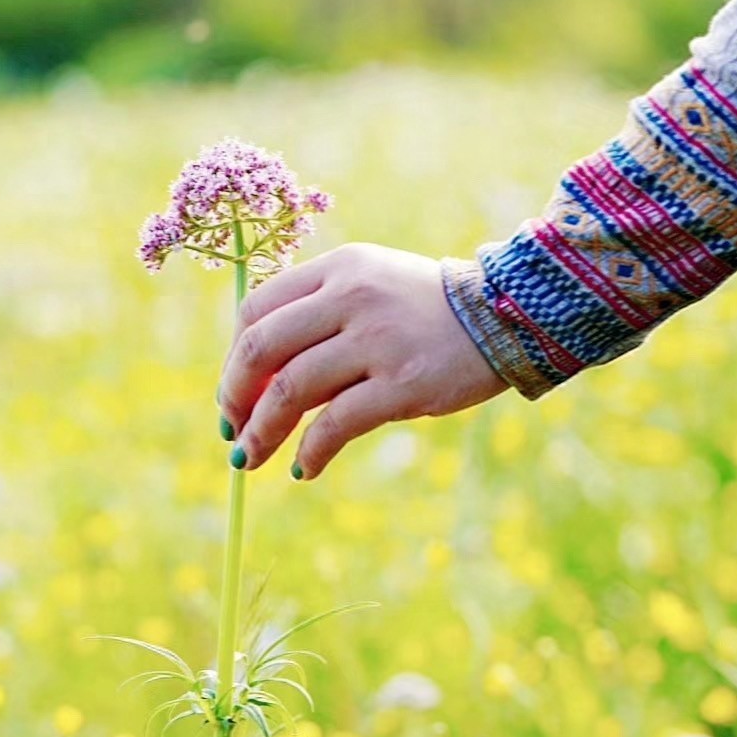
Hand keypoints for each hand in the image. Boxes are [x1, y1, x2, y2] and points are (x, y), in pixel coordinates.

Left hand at [216, 242, 509, 479]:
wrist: (506, 315)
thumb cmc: (429, 310)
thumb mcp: (372, 288)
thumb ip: (320, 317)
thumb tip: (259, 383)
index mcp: (339, 268)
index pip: (256, 309)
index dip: (233, 356)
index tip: (234, 391)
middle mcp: (351, 297)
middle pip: (261, 349)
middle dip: (234, 396)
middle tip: (231, 430)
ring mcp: (377, 340)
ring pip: (289, 390)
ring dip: (261, 432)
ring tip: (251, 458)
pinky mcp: (401, 384)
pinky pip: (335, 424)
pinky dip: (310, 451)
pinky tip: (304, 469)